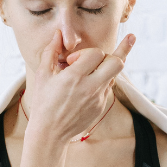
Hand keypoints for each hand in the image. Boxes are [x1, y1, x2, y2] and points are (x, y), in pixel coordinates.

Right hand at [23, 29, 134, 143]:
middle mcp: (90, 87)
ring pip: (115, 74)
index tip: (72, 62)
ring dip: (107, 66)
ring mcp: (98, 98)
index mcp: (74, 77)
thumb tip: (58, 34)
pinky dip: (101, 81)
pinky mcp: (101, 107)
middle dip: (110, 54)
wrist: (49, 133)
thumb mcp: (42, 75)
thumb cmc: (43, 103)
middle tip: (100, 56)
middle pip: (117, 63)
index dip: (85, 53)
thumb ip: (51, 52)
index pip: (96, 54)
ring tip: (124, 45)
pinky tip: (90, 82)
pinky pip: (108, 88)